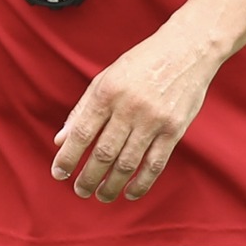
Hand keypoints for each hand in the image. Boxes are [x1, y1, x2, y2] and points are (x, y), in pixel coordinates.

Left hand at [50, 23, 222, 201]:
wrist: (187, 50)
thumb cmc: (140, 64)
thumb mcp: (105, 78)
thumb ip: (82, 110)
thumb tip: (60, 139)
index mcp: (107, 92)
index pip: (82, 132)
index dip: (68, 156)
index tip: (58, 174)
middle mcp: (129, 107)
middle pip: (104, 153)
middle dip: (88, 177)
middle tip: (79, 191)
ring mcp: (154, 120)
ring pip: (128, 163)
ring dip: (112, 184)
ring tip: (101, 196)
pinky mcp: (175, 130)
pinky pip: (155, 163)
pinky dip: (141, 183)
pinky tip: (130, 193)